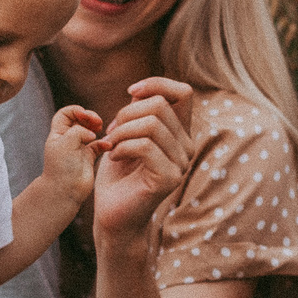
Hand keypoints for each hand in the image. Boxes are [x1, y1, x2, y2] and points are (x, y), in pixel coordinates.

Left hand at [42, 106, 103, 206]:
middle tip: (97, 122)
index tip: (85, 116)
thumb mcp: (66, 142)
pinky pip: (99, 145)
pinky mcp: (89, 158)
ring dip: (97, 128)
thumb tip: (92, 133)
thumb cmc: (61, 167)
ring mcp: (79, 148)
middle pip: (80, 119)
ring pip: (90, 131)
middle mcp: (68, 139)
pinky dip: (104, 143)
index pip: (66, 113)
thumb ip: (78, 131)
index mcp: (58, 133)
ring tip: (101, 131)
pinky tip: (107, 146)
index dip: (76, 110)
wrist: (66, 190)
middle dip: (90, 117)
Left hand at [92, 77, 194, 248]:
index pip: (183, 92)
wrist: (112, 213)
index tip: (130, 92)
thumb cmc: (117, 174)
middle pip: (161, 105)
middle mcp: (187, 147)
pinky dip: (122, 147)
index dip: (156, 84)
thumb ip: (138, 112)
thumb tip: (140, 90)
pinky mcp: (170, 178)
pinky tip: (113, 157)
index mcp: (180, 133)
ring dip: (122, 131)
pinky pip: (145, 146)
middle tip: (112, 132)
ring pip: (152, 125)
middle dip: (127, 112)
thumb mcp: (126, 133)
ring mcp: (181, 163)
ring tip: (110, 145)